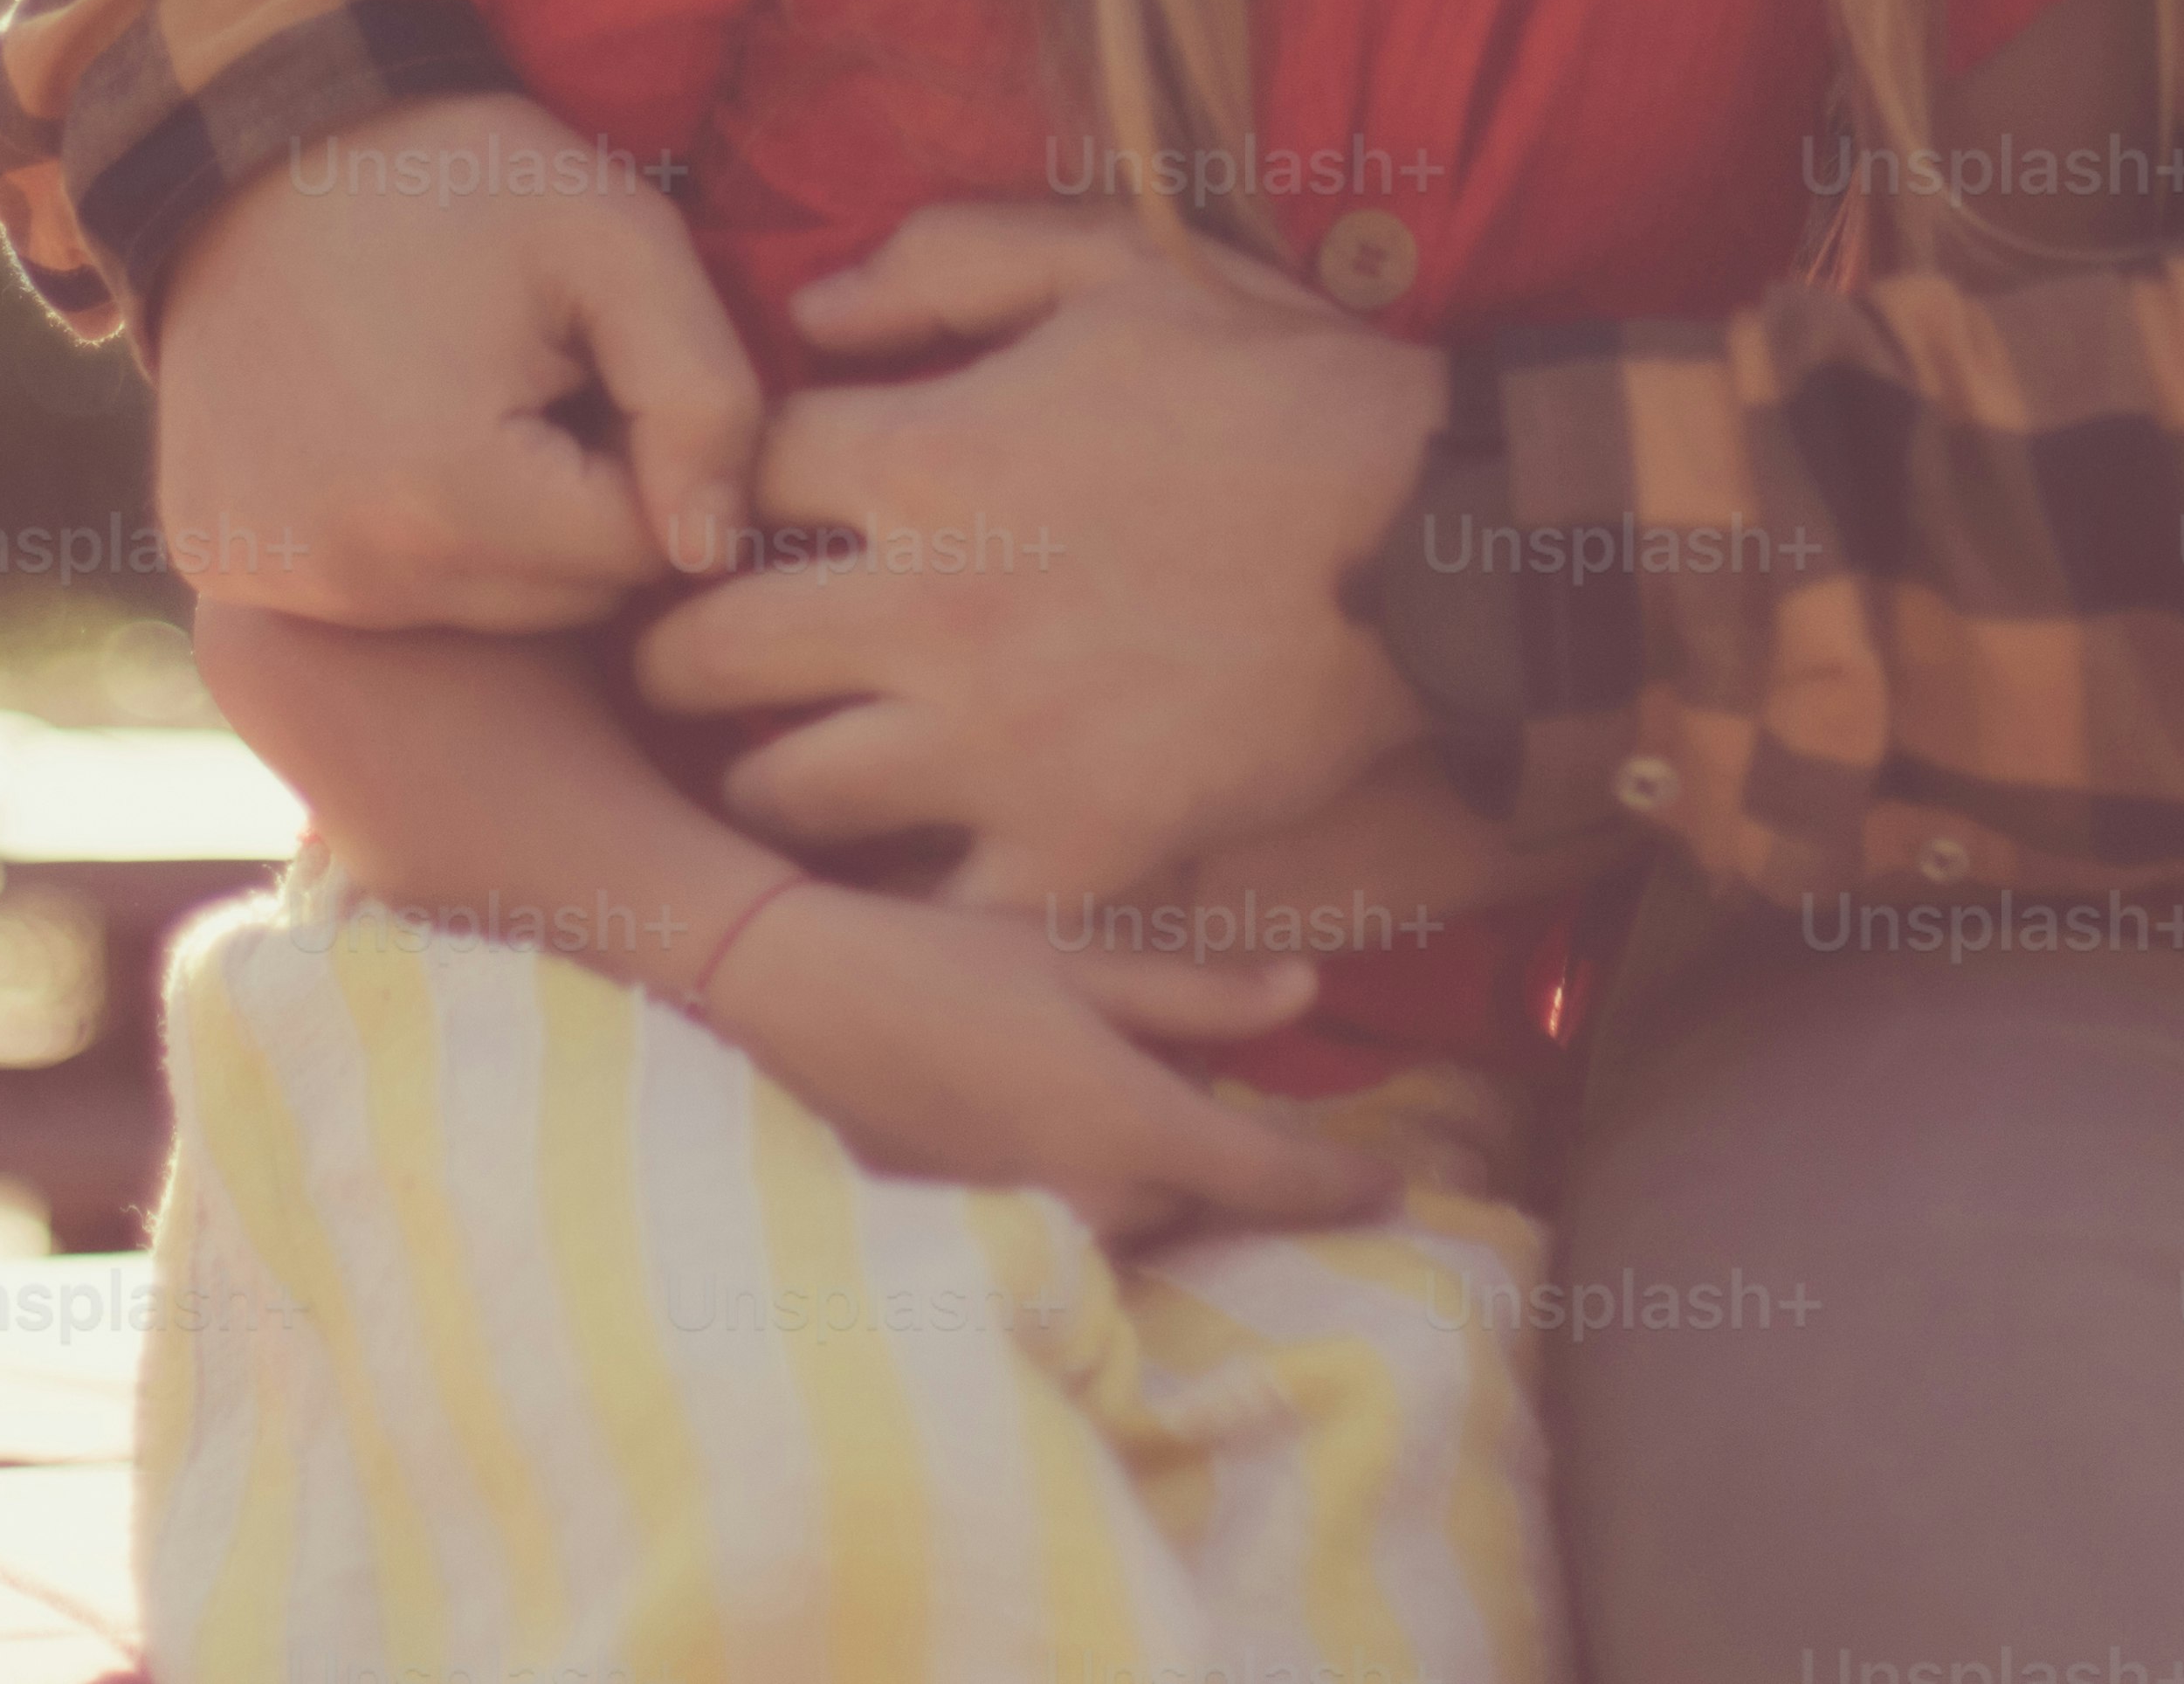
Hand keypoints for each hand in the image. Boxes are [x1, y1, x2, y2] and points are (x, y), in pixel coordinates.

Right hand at [150, 91, 765, 627]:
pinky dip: (409, 533)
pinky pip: (384, 596)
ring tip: (457, 395)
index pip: (643, 551)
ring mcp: (281, 579)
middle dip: (578, 498)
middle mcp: (354, 572)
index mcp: (453, 499)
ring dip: (502, 525)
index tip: (593, 362)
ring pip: (484, 606)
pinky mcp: (230, 566)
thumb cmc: (452, 183)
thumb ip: (705, 394)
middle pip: (564, 598)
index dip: (647, 448)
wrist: (250, 142)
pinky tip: (384, 430)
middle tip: (528, 375)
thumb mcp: (614, 239)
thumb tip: (716, 551)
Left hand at [632, 202, 1449, 915]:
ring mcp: (992, 747)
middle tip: (696, 661)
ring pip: (781, 793)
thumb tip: (808, 308)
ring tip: (790, 759)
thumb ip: (946, 262)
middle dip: (679, 653)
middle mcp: (925, 611)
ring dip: (770, 773)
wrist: (1440, 544)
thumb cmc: (1281, 387)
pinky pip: (927, 908)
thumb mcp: (1116, 264)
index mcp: (923, 458)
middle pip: (703, 651)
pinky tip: (914, 859)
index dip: (711, 490)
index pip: (728, 478)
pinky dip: (906, 891)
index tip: (727, 519)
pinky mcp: (1071, 853)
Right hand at [694, 879, 1402, 1252]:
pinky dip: (1097, 1179)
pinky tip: (1059, 1111)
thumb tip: (1304, 998)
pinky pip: (1078, 1217)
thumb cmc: (935, 956)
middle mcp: (1090, 1194)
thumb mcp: (1076, 953)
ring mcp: (1033, 1223)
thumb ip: (1195, 991)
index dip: (1340, 1184)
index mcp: (1130, 1120)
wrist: (785, 1002)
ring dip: (1161, 1166)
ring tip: (1132, 1085)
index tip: (1397, 1188)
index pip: (1268, 1177)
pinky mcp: (982, 1231)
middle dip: (1232, 1151)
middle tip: (1237, 1092)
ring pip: (1143, 1210)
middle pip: (1205, 1195)